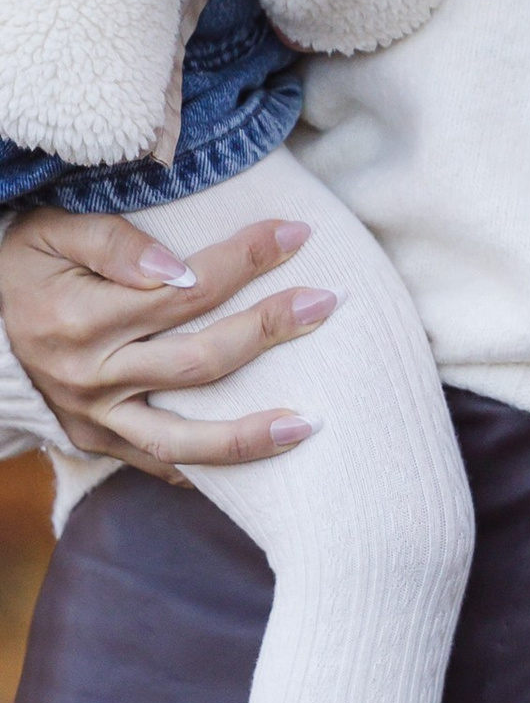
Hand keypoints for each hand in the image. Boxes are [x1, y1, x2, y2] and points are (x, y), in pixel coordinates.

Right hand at [0, 201, 332, 480]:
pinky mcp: (99, 443)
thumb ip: (111, 241)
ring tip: (311, 424)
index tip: (295, 235)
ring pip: (187, 438)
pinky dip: (211, 470)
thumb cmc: (21, 266)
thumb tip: (174, 269)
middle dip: (269, 330)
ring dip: (252, 434)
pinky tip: (260, 461)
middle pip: (200, 359)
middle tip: (326, 302)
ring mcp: (97, 418)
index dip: (244, 260)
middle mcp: (92, 375)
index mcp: (80, 316)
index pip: (185, 289)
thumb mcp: (48, 232)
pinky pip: (162, 466)